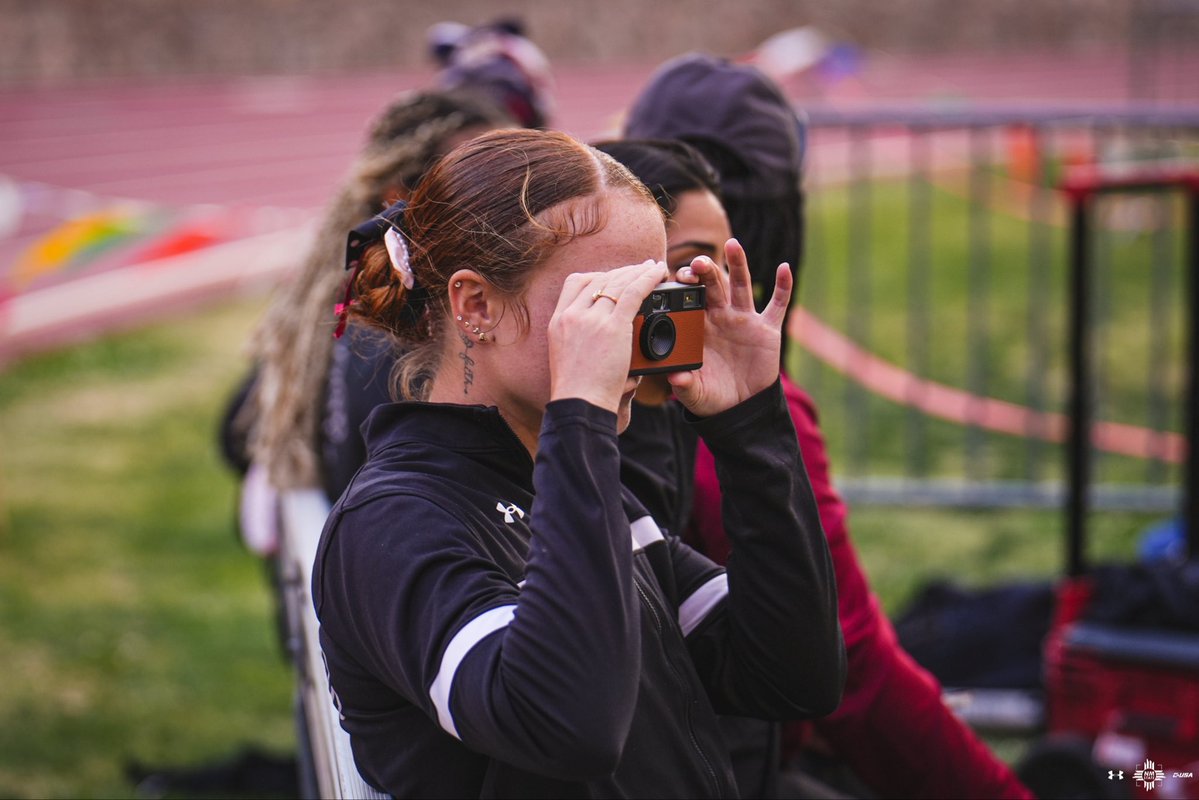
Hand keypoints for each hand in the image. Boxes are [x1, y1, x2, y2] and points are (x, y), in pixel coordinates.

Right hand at [548, 260, 667, 411]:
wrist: (580, 405)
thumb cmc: (579, 392)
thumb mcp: (567, 357)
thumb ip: (580, 338)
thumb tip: (601, 332)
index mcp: (558, 321)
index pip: (575, 283)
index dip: (598, 276)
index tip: (613, 278)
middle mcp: (572, 315)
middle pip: (599, 279)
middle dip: (623, 271)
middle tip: (640, 269)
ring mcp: (590, 319)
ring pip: (618, 282)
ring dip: (638, 271)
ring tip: (654, 268)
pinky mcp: (613, 326)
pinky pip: (634, 292)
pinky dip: (649, 278)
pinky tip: (660, 273)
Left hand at [668, 238, 790, 415]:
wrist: (741, 408)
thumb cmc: (712, 398)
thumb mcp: (696, 393)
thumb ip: (684, 385)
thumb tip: (675, 378)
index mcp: (699, 328)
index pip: (689, 300)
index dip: (684, 288)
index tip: (677, 279)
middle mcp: (721, 318)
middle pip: (712, 286)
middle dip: (705, 271)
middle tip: (697, 262)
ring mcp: (744, 320)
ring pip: (741, 285)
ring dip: (737, 264)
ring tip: (732, 244)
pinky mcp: (767, 329)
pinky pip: (777, 304)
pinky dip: (783, 286)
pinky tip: (784, 268)